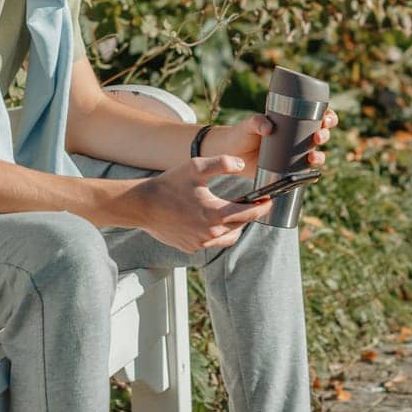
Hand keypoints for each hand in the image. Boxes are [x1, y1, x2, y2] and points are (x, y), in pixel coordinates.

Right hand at [125, 154, 273, 254]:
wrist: (142, 206)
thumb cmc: (168, 185)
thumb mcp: (196, 167)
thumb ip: (221, 163)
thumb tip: (241, 165)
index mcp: (215, 214)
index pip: (249, 213)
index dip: (262, 206)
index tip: (269, 200)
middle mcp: (210, 233)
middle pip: (241, 225)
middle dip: (249, 214)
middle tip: (253, 203)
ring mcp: (200, 243)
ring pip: (228, 238)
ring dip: (235, 226)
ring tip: (233, 212)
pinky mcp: (191, 248)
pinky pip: (212, 243)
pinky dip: (217, 233)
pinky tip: (211, 220)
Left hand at [207, 108, 339, 174]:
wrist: (232, 154)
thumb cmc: (242, 134)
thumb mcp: (249, 124)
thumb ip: (257, 122)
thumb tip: (268, 128)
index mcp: (292, 121)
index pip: (317, 116)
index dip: (328, 117)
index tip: (327, 118)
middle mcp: (297, 137)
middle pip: (320, 134)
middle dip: (325, 135)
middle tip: (318, 136)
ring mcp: (294, 154)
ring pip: (316, 154)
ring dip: (320, 156)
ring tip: (312, 157)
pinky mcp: (288, 170)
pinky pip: (305, 173)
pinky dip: (311, 176)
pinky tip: (310, 175)